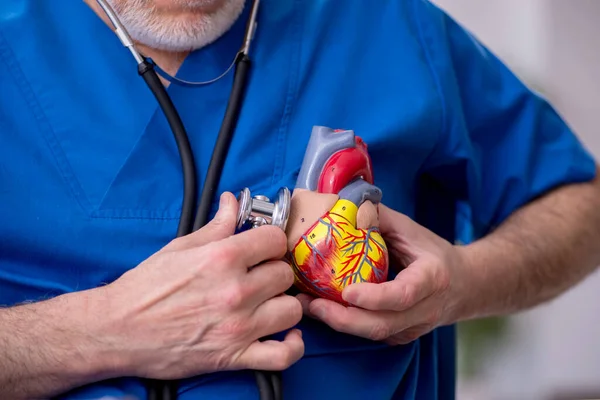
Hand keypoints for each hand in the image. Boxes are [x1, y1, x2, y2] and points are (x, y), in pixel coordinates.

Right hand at [92, 192, 303, 378]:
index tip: (263, 248)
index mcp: (222, 258)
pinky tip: (287, 334)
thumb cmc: (144, 288)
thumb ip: (215, 226)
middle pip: (284, 274)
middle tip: (260, 276)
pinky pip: (283, 356)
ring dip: (283, 305)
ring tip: (269, 303)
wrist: (116, 330)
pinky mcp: (234, 357)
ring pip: (292, 310)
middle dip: (274, 271)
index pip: (275, 240)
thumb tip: (232, 202)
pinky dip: (292, 347)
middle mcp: (235, 291)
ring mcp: (238, 326)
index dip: (271, 242)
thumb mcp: (180, 247)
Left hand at [297, 203, 467, 344]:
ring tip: (308, 306)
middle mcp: (424, 309)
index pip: (403, 295)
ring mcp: (413, 327)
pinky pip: (372, 335)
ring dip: (337, 323)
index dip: (374, 297)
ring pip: (374, 334)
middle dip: (342, 318)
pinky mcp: (401, 336)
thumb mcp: (411, 229)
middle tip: (311, 303)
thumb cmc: (433, 253)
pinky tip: (323, 311)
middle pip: (381, 324)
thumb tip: (343, 204)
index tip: (347, 291)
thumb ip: (379, 217)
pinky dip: (346, 325)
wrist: (465, 285)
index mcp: (431, 278)